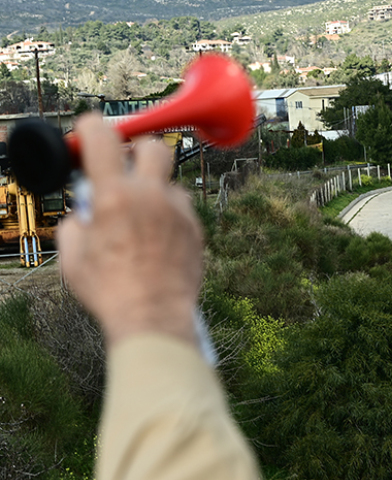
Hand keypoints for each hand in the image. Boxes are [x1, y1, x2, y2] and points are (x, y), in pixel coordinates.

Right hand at [57, 113, 203, 348]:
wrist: (153, 317)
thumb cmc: (110, 290)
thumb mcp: (73, 256)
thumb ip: (77, 222)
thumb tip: (87, 212)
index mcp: (114, 196)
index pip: (103, 138)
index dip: (93, 127)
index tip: (90, 129)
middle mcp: (151, 196)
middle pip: (153, 146)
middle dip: (138, 149)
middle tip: (126, 166)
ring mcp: (179, 212)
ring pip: (170, 184)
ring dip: (156, 192)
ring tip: (142, 221)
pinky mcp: (196, 231)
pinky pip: (183, 211)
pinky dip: (170, 217)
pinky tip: (158, 242)